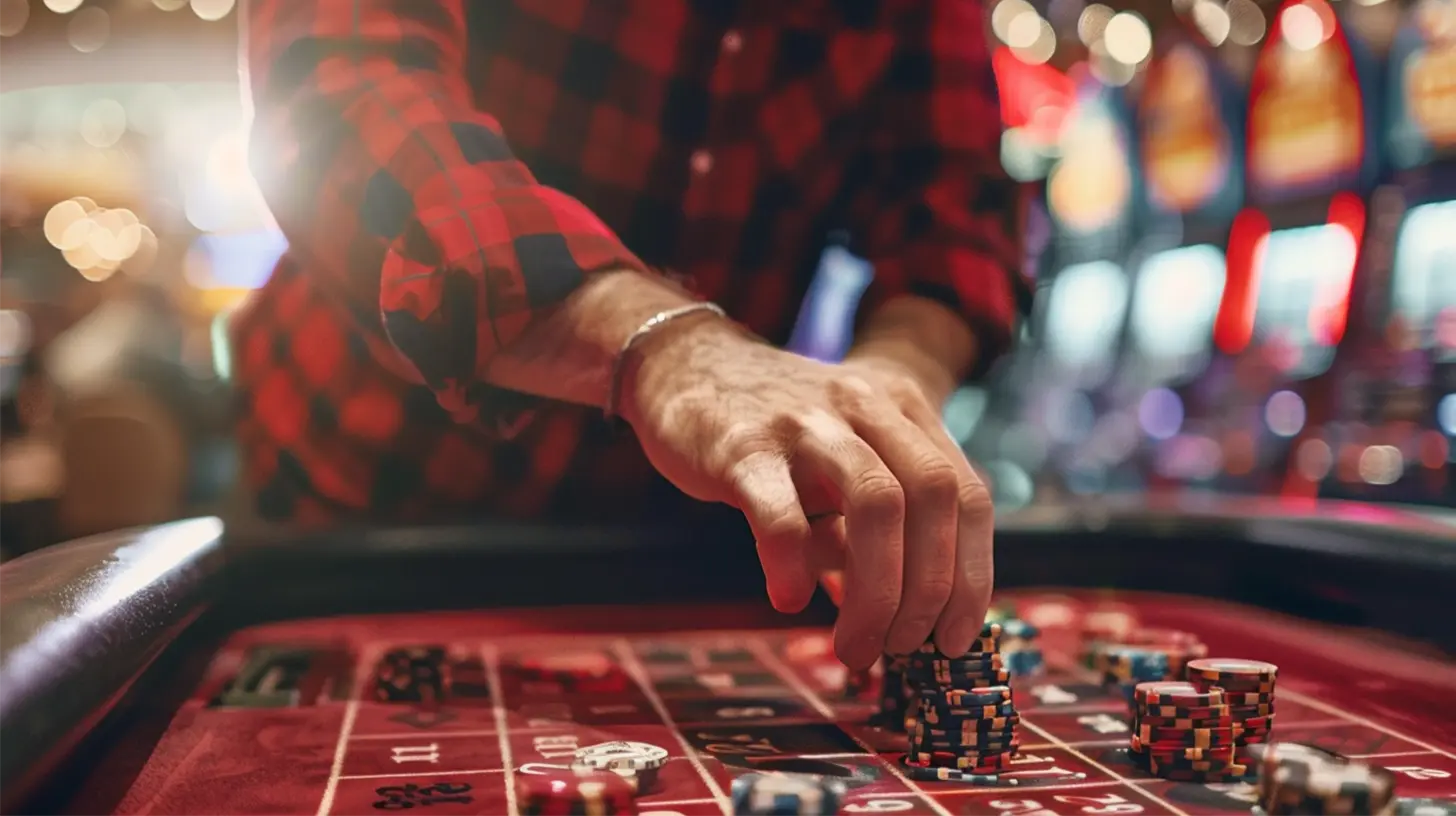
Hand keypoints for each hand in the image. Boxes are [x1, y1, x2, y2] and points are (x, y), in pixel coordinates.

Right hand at [619, 321, 993, 668]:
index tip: (954, 638)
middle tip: (900, 648)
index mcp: (903, 408)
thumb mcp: (842, 463)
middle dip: (928, 589)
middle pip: (931, 497)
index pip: (967, 494)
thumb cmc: (774, 432)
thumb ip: (874, 529)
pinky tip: (788, 598)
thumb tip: (899, 621)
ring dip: (877, 592)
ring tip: (855, 647)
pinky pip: (782, 514)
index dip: (971, 574)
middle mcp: (865, 405)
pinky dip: (794, 566)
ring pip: (875, 503)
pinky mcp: (741, 445)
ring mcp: (805, 421)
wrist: (683, 365)